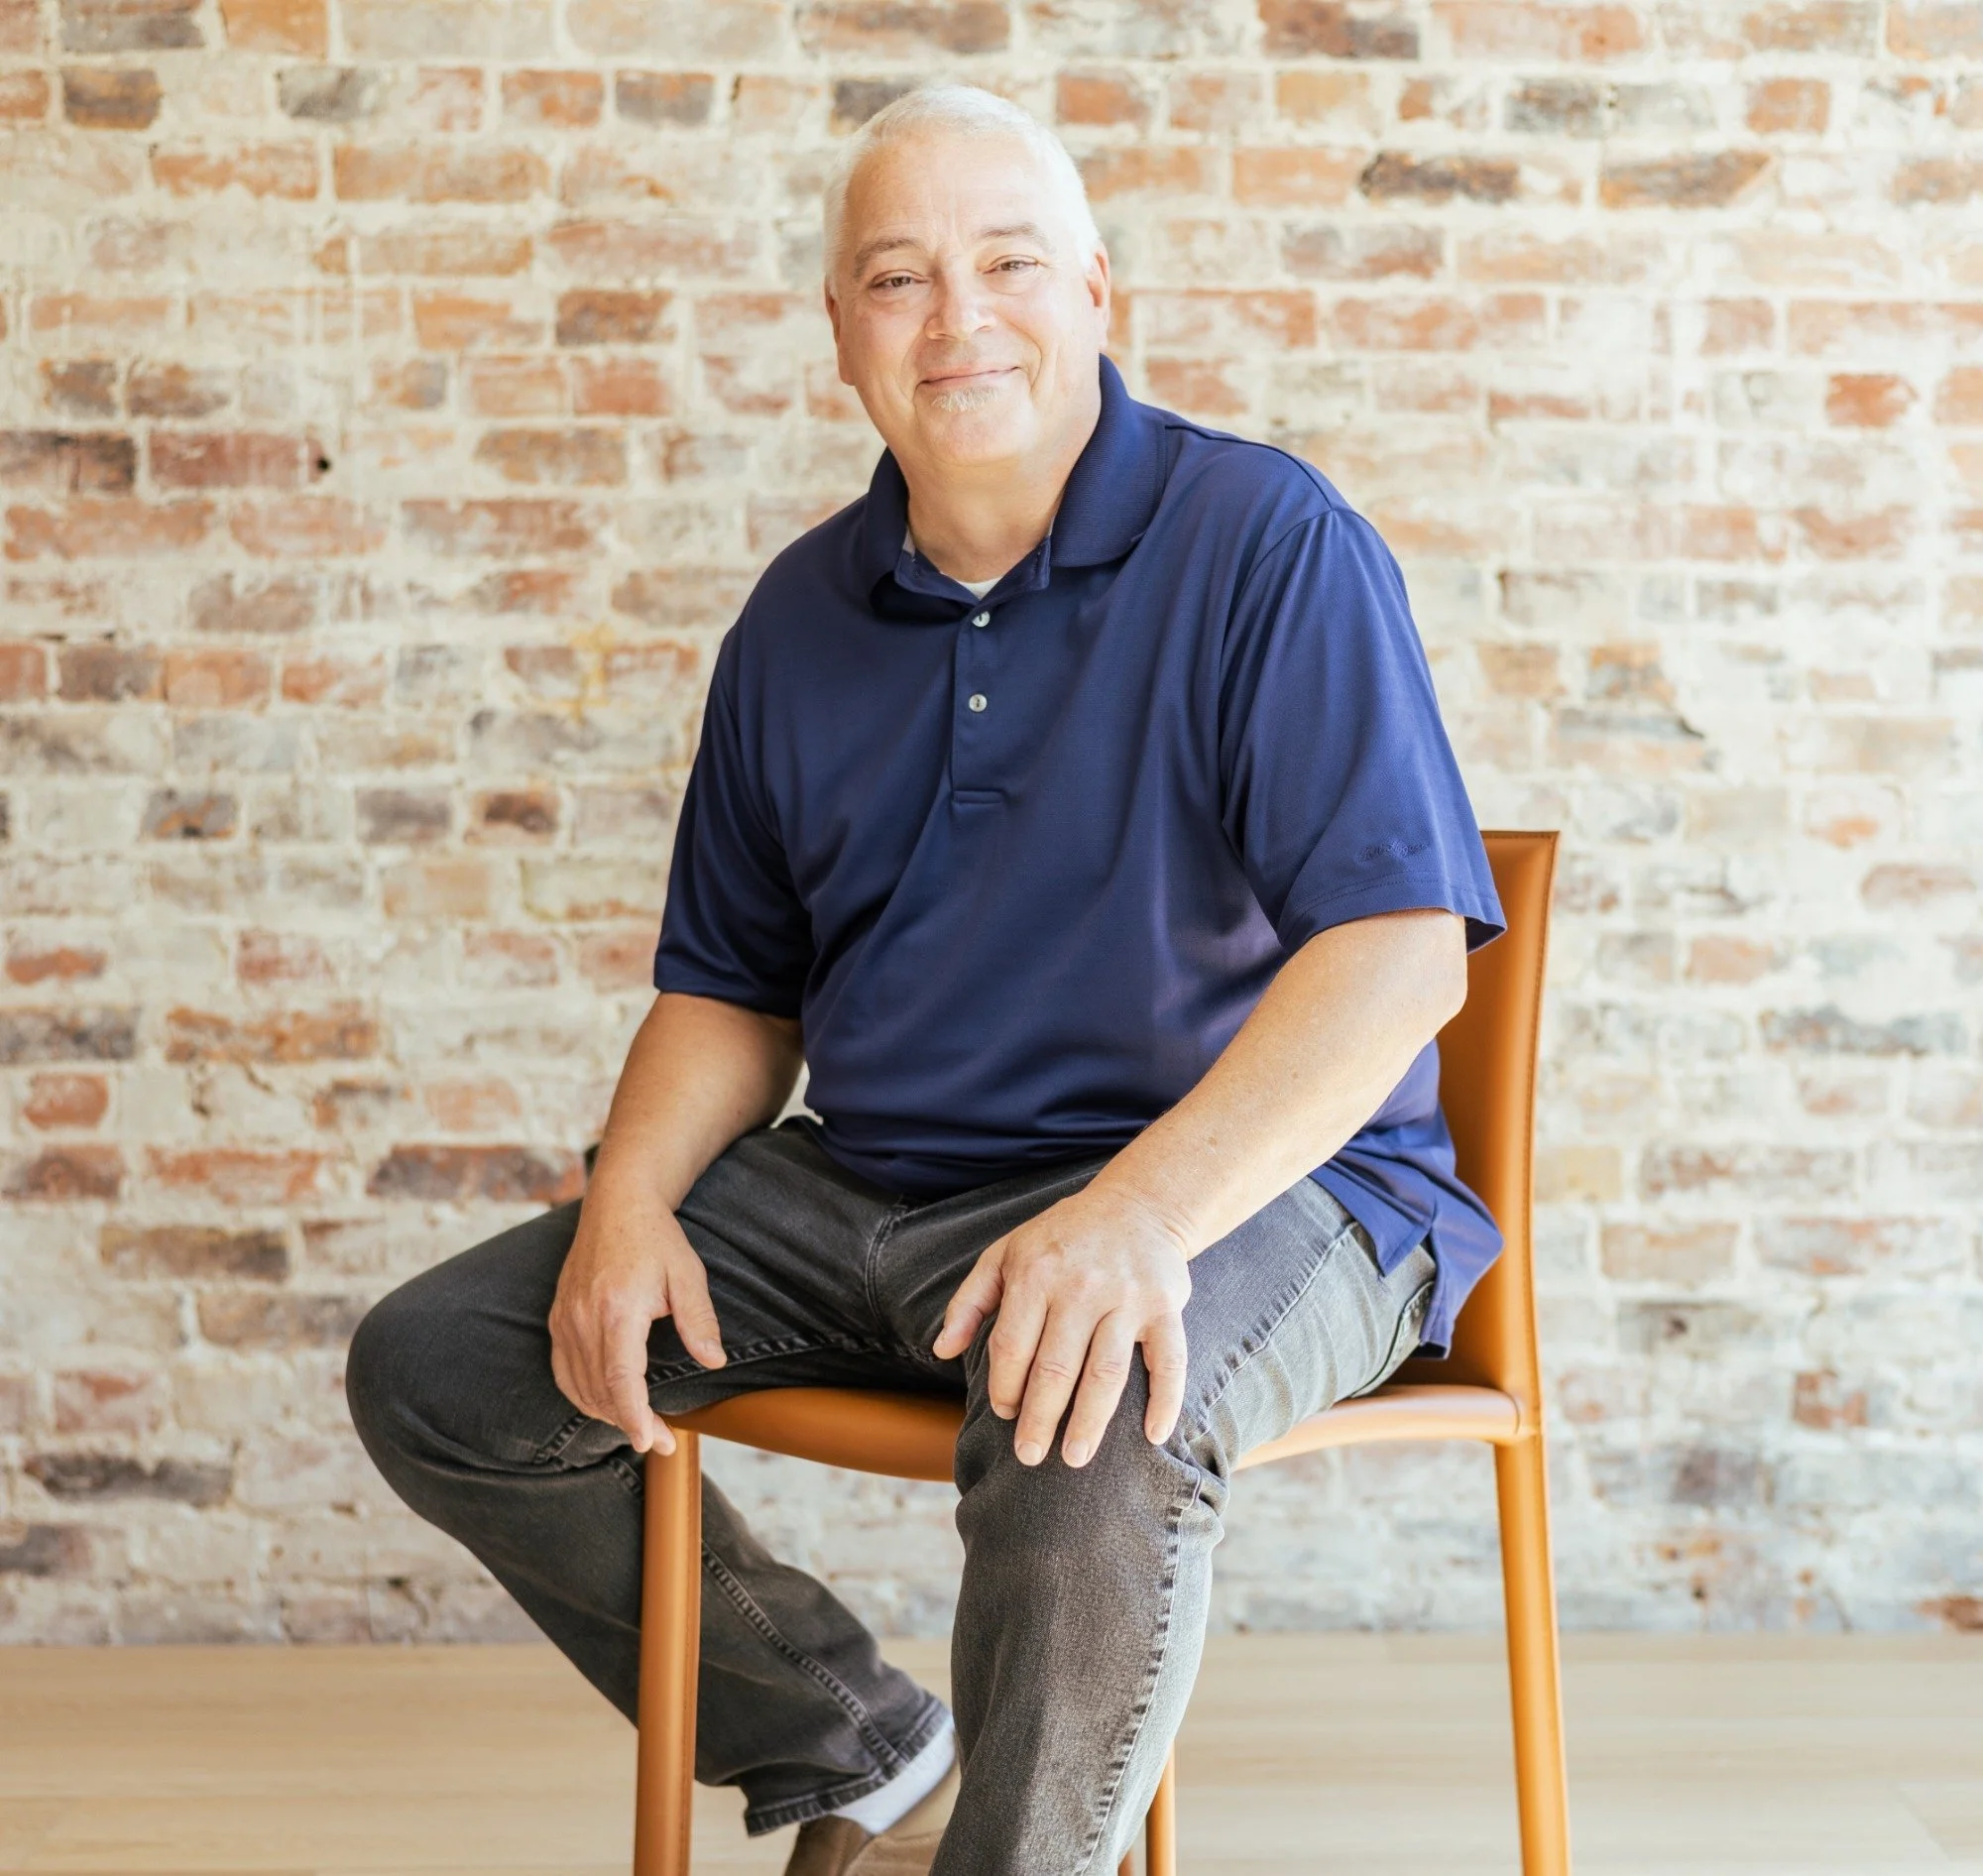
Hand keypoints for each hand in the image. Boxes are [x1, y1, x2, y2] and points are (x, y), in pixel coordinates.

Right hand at [549, 1172, 724, 1454]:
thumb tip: (715, 1362)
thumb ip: (699, 1320)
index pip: (620, 1379)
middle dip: (630, 1423)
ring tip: (642, 1424)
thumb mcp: (688, 1274)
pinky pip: (564, 1372)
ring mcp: (565, 1319)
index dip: (635, 1417)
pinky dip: (584, 1395)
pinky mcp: (558, 1319)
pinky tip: (608, 1403)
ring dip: (607, 1413)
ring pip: (578, 1387)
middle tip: (664, 1440)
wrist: (617, 1204)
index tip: (653, 1441)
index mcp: (618, 1308)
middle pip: (599, 1391)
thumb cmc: (657, 1238)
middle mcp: (584, 1318)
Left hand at [932, 1183, 1191, 1468]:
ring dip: (1089, 1422)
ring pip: (1105, 1373)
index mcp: (1035, 1274)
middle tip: (1028, 1456)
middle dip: (1039, 1419)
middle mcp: (1081, 1286)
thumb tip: (941, 1350)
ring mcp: (1126, 1298)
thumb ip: (969, 1302)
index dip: (1004, 1388)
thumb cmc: (1060, 1238)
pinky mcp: (1165, 1306)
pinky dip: (1165, 1400)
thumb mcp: (1005, 1254)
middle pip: (1055, 1368)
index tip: (1004, 1415)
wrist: (1137, 1205)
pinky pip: (1168, 1360)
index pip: (1012, 1346)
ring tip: (1075, 1458)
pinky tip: (1153, 1436)